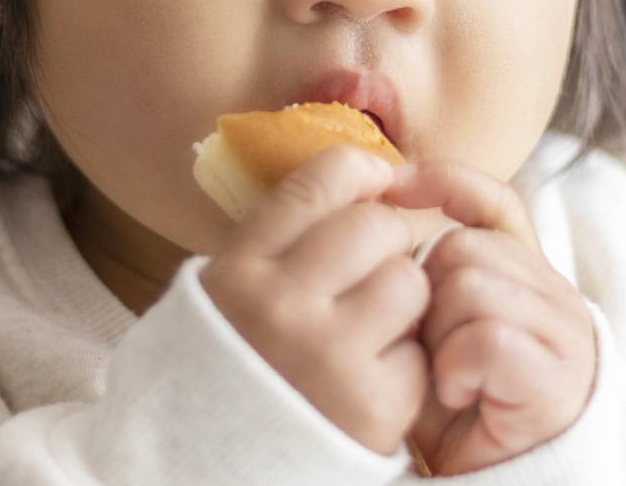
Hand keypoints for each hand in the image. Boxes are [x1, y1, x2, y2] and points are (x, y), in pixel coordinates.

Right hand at [200, 146, 430, 455]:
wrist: (207, 462)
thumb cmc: (230, 369)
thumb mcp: (225, 295)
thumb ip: (276, 243)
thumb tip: (359, 178)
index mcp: (238, 272)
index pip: (315, 185)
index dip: (360, 169)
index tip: (377, 178)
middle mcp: (279, 305)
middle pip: (375, 226)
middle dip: (386, 241)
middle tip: (372, 269)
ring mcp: (327, 355)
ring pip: (408, 280)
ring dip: (402, 298)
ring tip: (372, 326)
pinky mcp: (372, 405)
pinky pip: (418, 350)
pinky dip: (404, 362)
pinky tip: (371, 377)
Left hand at [381, 161, 596, 474]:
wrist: (497, 478)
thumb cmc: (453, 402)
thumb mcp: (430, 329)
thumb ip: (423, 278)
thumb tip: (380, 210)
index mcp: (524, 274)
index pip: (496, 202)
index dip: (449, 182)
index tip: (397, 185)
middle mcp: (552, 293)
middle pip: (465, 247)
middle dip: (428, 294)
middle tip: (429, 346)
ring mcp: (562, 333)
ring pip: (472, 287)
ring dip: (441, 335)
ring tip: (444, 373)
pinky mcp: (559, 376)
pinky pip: (487, 337)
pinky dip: (458, 368)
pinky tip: (458, 393)